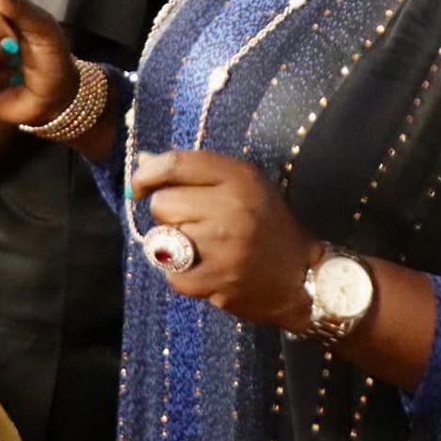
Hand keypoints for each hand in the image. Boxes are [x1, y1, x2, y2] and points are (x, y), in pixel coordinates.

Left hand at [131, 149, 321, 333]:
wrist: (302, 276)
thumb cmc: (265, 224)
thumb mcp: (242, 185)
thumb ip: (195, 172)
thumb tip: (143, 160)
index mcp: (240, 177)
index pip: (177, 164)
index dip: (147, 173)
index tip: (138, 186)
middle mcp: (232, 207)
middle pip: (163, 203)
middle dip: (171, 215)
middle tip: (196, 224)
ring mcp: (225, 246)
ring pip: (162, 241)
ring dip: (174, 247)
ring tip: (205, 249)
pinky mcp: (219, 280)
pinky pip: (172, 275)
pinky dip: (182, 276)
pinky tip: (206, 271)